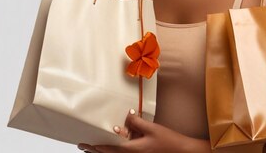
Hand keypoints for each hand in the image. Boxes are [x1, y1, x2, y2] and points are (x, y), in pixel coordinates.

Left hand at [77, 108, 205, 152]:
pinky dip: (116, 148)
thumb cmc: (169, 142)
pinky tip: (117, 140)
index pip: (109, 149)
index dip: (96, 146)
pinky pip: (125, 152)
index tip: (85, 143)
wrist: (182, 152)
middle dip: (95, 150)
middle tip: (83, 145)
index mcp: (132, 150)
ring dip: (104, 150)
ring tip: (92, 146)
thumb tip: (126, 116)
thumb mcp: (152, 129)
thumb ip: (137, 122)